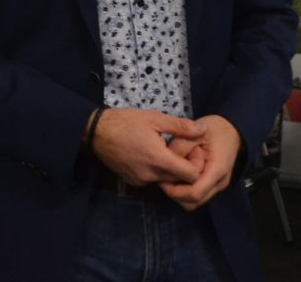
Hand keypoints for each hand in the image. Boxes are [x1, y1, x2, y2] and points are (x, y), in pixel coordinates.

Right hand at [90, 108, 205, 186]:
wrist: (97, 132)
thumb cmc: (126, 122)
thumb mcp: (155, 118)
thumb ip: (181, 127)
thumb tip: (203, 130)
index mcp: (159, 160)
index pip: (191, 175)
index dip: (196, 163)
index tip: (191, 149)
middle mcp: (151, 175)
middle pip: (180, 179)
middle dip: (185, 166)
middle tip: (181, 148)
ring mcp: (141, 180)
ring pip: (166, 180)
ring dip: (170, 169)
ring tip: (164, 150)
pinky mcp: (133, 181)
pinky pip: (152, 179)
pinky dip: (156, 171)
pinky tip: (150, 155)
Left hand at [158, 115, 241, 210]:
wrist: (230, 131)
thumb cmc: (214, 129)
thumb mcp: (196, 131)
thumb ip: (182, 144)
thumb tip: (167, 158)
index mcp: (217, 169)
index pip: (194, 193)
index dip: (175, 190)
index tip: (162, 179)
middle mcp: (219, 182)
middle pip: (193, 202)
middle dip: (175, 193)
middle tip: (163, 178)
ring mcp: (217, 186)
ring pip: (194, 202)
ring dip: (179, 193)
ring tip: (170, 176)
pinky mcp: (213, 185)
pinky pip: (197, 195)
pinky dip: (185, 190)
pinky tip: (178, 175)